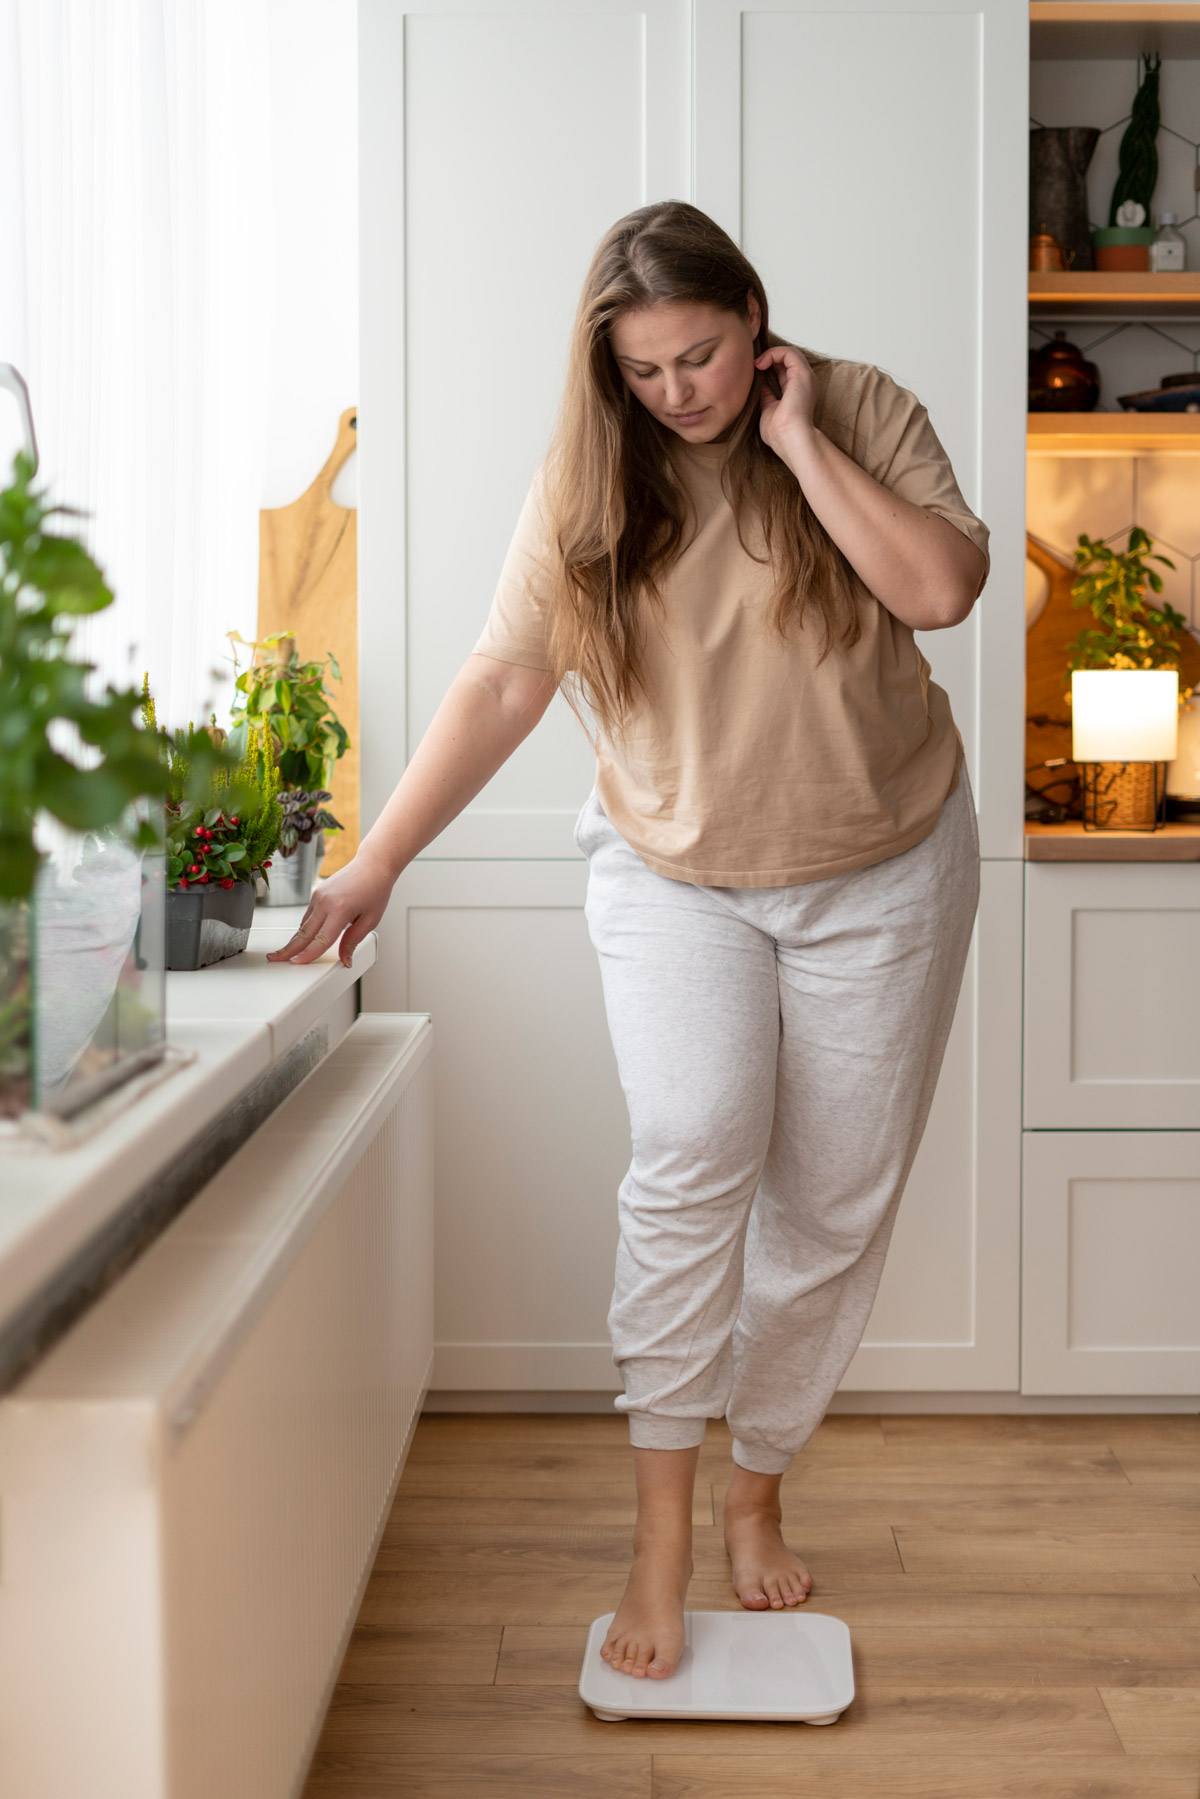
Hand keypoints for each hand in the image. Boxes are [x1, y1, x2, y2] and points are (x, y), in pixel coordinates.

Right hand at [265, 847, 395, 967]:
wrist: (372, 865)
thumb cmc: (375, 889)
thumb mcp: (370, 920)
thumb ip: (353, 941)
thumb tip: (345, 960)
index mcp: (340, 909)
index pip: (321, 939)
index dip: (308, 954)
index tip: (296, 963)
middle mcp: (325, 902)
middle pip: (304, 932)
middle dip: (288, 949)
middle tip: (274, 959)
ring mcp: (319, 896)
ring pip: (303, 925)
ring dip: (294, 940)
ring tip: (284, 953)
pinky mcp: (317, 893)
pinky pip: (308, 916)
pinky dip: (304, 929)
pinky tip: (301, 939)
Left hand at [754, 344, 817, 458]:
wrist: (789, 439)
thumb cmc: (779, 433)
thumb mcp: (768, 409)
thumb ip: (766, 396)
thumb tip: (760, 386)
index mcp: (798, 391)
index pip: (785, 370)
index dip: (769, 365)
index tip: (754, 371)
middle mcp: (804, 382)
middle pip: (787, 359)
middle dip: (769, 357)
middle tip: (753, 365)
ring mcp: (805, 377)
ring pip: (789, 352)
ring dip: (770, 354)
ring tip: (756, 363)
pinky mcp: (802, 374)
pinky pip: (789, 352)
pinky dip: (773, 353)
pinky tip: (761, 363)